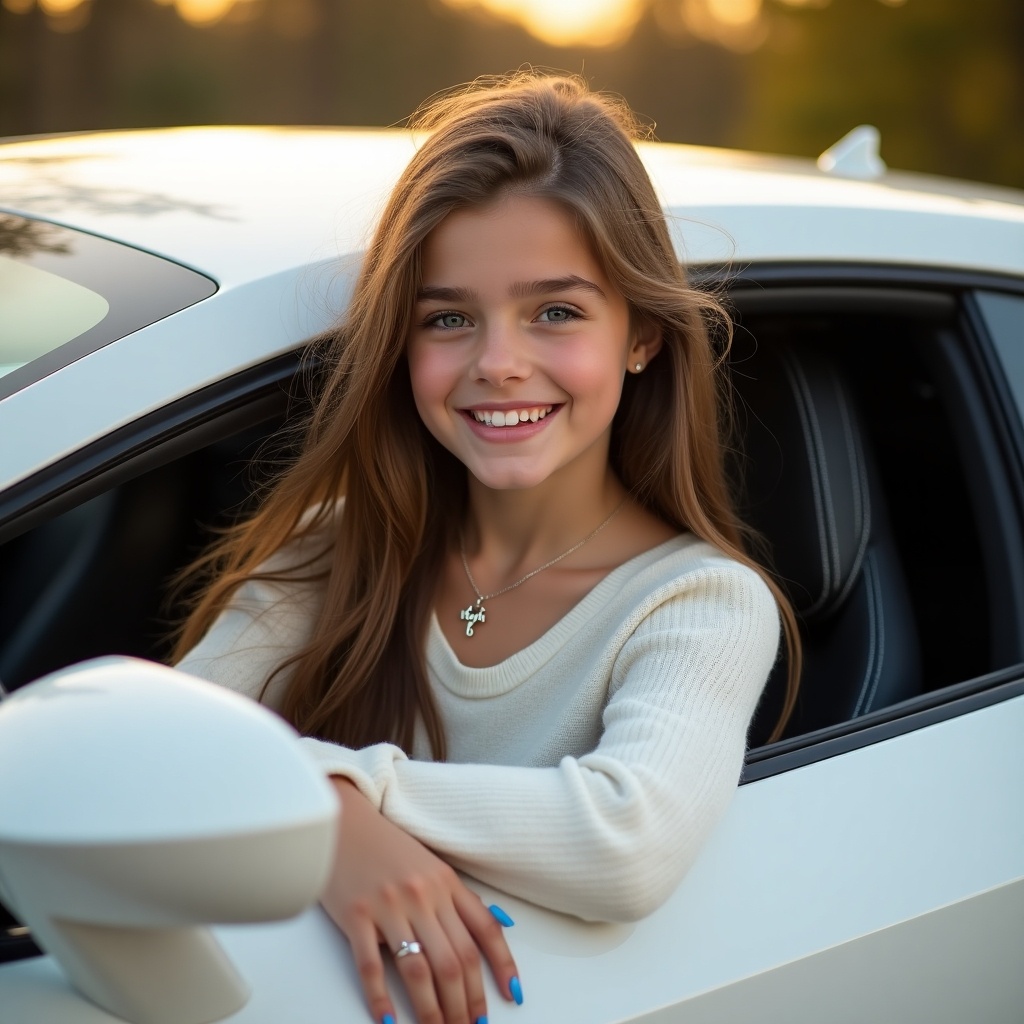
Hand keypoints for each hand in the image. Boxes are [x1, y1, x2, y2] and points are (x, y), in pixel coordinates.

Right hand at [322, 777, 519, 1023]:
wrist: (343, 821)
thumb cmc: (384, 847)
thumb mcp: (429, 866)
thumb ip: (453, 899)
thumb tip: (488, 933)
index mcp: (446, 881)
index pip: (484, 930)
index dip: (502, 966)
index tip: (511, 996)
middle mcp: (423, 894)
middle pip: (455, 960)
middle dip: (466, 1003)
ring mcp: (389, 905)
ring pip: (420, 969)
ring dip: (432, 1010)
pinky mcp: (356, 915)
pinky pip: (372, 965)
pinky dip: (381, 997)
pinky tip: (389, 1019)